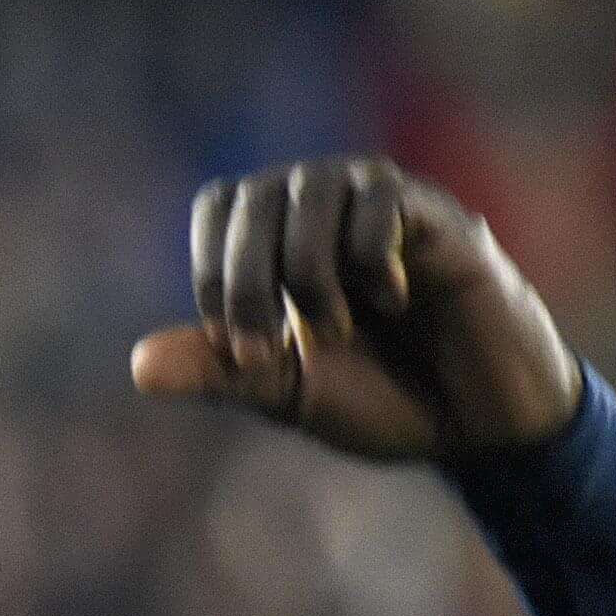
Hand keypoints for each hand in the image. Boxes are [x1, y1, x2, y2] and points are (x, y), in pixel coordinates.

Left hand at [133, 156, 583, 459]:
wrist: (477, 427)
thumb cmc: (383, 400)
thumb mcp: (285, 392)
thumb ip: (216, 373)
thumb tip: (137, 366)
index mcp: (280, 242)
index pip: (220, 205)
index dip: (214, 273)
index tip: (240, 352)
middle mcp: (328, 210)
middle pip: (255, 193)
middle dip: (246, 277)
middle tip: (270, 348)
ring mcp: (384, 208)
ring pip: (311, 188)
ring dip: (306, 270)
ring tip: (338, 331)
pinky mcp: (440, 219)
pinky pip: (381, 198)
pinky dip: (369, 257)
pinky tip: (395, 301)